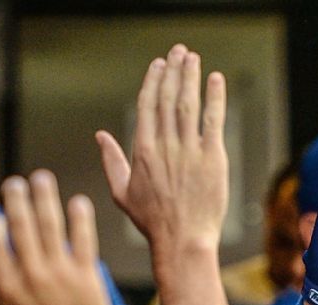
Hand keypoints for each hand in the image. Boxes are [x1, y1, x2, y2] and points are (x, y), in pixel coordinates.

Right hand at [0, 171, 112, 304]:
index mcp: (6, 288)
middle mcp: (31, 276)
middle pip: (21, 226)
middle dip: (16, 199)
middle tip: (16, 182)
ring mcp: (61, 275)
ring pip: (50, 226)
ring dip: (45, 198)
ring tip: (42, 179)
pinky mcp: (88, 278)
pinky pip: (83, 241)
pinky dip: (80, 219)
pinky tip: (78, 201)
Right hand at [96, 45, 227, 263]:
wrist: (183, 240)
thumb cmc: (153, 221)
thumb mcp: (122, 191)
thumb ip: (111, 160)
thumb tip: (100, 135)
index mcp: (142, 150)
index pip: (147, 106)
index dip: (153, 81)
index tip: (159, 64)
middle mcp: (165, 146)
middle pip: (168, 99)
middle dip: (173, 71)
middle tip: (178, 51)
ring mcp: (190, 151)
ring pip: (189, 105)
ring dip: (191, 78)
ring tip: (194, 58)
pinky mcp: (213, 159)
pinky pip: (213, 121)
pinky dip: (215, 99)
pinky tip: (216, 80)